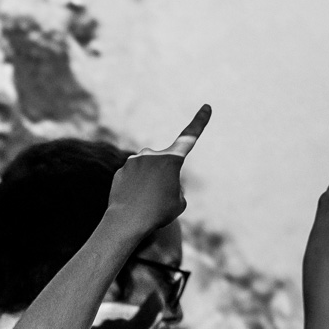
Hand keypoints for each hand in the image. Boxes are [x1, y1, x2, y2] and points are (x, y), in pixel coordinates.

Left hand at [106, 104, 210, 235]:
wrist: (126, 222)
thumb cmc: (157, 213)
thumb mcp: (179, 202)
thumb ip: (175, 186)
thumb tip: (161, 179)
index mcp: (171, 160)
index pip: (189, 138)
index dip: (199, 122)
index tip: (206, 107)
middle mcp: (151, 155)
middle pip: (165, 164)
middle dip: (165, 178)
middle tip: (160, 199)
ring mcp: (134, 161)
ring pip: (148, 171)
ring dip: (149, 184)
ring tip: (146, 203)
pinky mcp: (121, 170)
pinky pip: (134, 178)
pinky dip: (136, 189)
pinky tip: (133, 202)